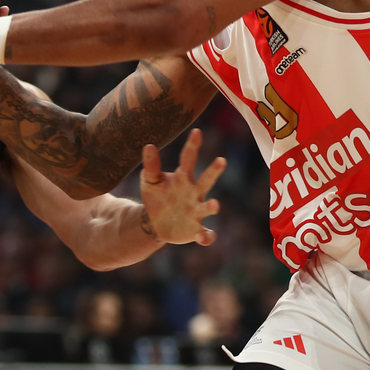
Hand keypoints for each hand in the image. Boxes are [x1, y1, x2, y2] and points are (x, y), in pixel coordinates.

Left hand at [140, 129, 225, 245]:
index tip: (197, 131)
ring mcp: (197, 211)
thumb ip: (151, 165)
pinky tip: (205, 237)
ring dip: (212, 206)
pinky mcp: (196, 230)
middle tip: (221, 160)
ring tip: (214, 204)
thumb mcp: (150, 181)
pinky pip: (206, 234)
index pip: (188, 159)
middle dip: (213, 172)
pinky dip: (207, 237)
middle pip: (206, 180)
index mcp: (183, 178)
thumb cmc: (156, 196)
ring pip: (207, 208)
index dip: (192, 146)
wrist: (156, 223)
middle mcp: (194, 193)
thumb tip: (148, 145)